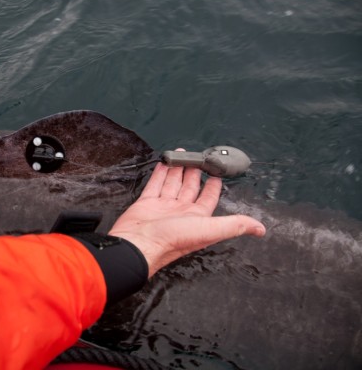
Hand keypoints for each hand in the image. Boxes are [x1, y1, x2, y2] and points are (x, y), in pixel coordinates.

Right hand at [109, 156, 265, 277]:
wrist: (139, 243)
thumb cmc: (171, 240)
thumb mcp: (209, 230)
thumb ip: (234, 225)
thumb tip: (260, 228)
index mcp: (196, 218)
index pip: (208, 198)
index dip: (214, 186)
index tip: (217, 174)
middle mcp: (180, 212)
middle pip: (190, 187)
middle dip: (195, 173)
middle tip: (199, 159)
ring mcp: (163, 207)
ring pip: (173, 183)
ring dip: (178, 169)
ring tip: (182, 155)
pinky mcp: (147, 203)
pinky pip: (155, 185)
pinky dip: (159, 174)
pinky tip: (164, 164)